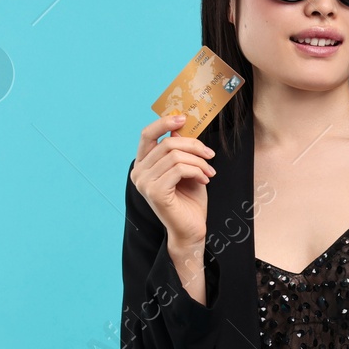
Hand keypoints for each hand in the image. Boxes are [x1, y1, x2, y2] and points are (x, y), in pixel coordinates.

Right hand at [131, 115, 215, 248]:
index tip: (184, 118)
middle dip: (194, 146)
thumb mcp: (186, 169)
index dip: (164, 123)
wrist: (191, 229)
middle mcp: (138, 172)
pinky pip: (180, 169)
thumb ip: (179, 150)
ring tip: (210, 172)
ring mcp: (144, 182)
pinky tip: (205, 180)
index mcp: (143, 164)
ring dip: (199, 162)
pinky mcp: (155, 192)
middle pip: (167, 143)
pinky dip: (197, 171)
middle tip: (210, 155)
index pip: (147, 134)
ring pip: (176, 156)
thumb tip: (178, 129)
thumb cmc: (189, 200)